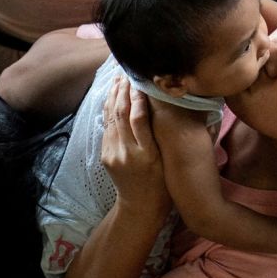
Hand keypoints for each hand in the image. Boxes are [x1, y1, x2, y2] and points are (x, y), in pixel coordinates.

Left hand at [101, 78, 169, 218]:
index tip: (141, 79)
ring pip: (110, 117)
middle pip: (121, 113)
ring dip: (113, 95)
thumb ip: (164, 136)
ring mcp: (112, 154)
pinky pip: (107, 126)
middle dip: (123, 90)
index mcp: (146, 154)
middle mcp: (126, 152)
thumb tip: (171, 107)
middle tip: (127, 71)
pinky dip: (109, 108)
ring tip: (118, 77)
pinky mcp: (105, 155)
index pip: (138, 118)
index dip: (138, 96)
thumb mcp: (168, 160)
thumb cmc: (164, 184)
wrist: (140, 206)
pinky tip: (113, 95)